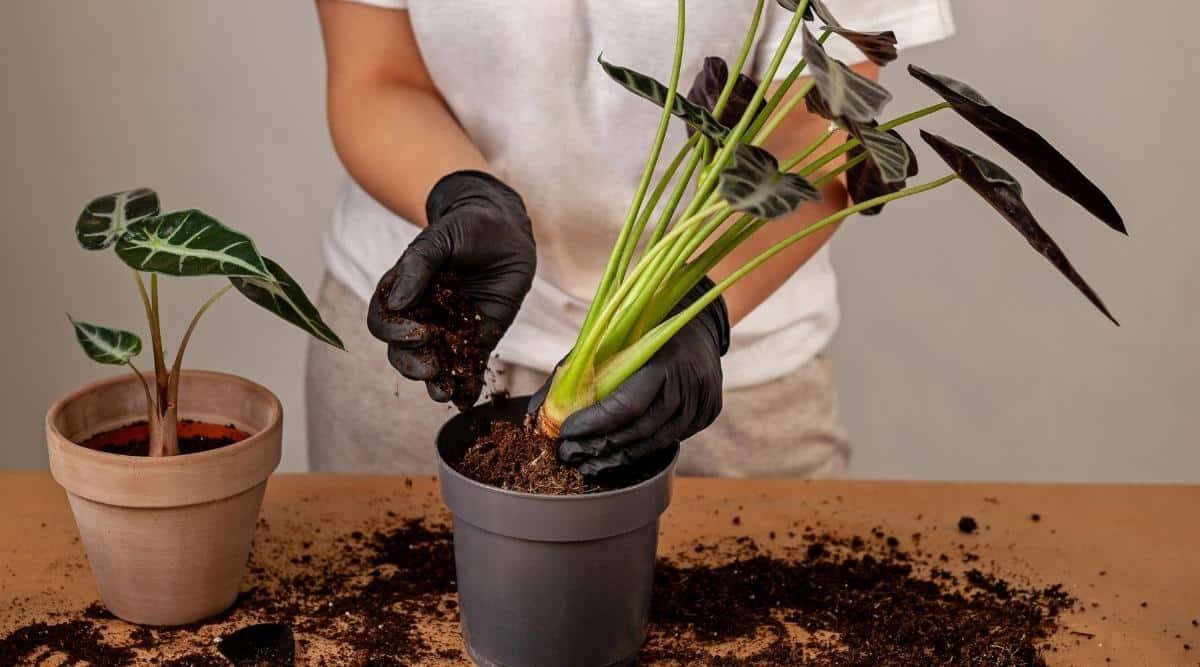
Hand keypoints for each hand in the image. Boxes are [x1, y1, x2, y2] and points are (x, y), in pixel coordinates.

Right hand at [368, 170, 535, 406]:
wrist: (504, 231)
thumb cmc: (466, 228)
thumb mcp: (440, 239)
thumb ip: (418, 266)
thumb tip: (398, 303)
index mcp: (402, 293)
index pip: (383, 322)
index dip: (394, 333)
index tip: (419, 332)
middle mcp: (420, 317)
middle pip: (402, 352)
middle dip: (414, 364)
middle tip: (433, 367)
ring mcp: (448, 331)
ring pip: (432, 365)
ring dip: (435, 382)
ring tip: (444, 393)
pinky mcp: (476, 340)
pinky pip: (468, 368)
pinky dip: (466, 386)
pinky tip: (466, 400)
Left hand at [529, 277, 729, 476]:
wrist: (697, 322)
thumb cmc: (645, 329)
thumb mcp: (608, 341)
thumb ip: (573, 373)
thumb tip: (537, 412)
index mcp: (665, 360)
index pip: (627, 405)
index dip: (594, 424)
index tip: (565, 433)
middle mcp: (689, 384)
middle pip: (640, 431)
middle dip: (600, 447)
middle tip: (569, 455)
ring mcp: (703, 401)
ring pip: (655, 443)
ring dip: (617, 457)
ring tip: (587, 464)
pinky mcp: (708, 413)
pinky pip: (671, 440)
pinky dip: (641, 450)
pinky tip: (617, 455)